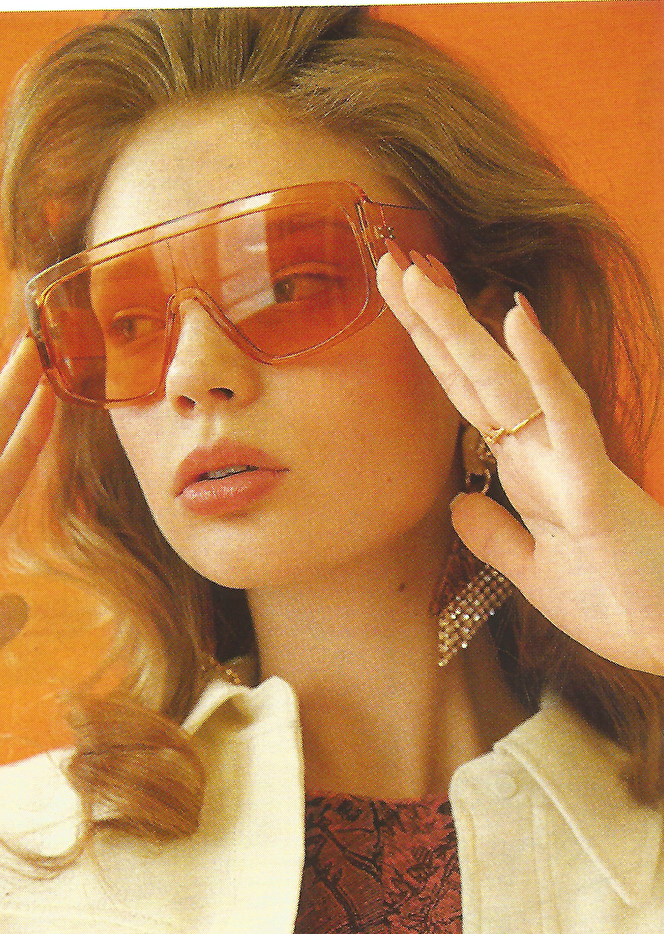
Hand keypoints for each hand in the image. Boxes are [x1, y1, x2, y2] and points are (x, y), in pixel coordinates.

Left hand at [377, 251, 663, 675]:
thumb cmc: (614, 602)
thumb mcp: (532, 572)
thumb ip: (495, 534)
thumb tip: (458, 500)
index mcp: (525, 470)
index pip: (466, 397)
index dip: (431, 350)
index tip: (396, 301)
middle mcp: (541, 452)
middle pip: (473, 375)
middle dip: (430, 320)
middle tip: (390, 260)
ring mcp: (567, 460)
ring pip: (507, 381)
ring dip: (464, 327)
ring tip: (422, 274)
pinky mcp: (594, 484)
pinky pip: (566, 416)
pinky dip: (541, 368)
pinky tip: (518, 318)